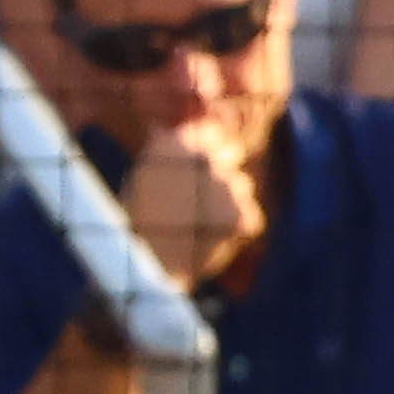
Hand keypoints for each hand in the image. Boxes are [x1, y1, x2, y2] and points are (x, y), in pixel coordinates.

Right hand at [124, 123, 262, 285]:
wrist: (151, 265)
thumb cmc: (142, 219)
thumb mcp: (145, 174)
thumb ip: (168, 150)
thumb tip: (176, 129)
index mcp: (176, 142)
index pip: (211, 130)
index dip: (212, 145)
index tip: (206, 161)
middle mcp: (204, 158)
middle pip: (232, 152)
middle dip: (223, 170)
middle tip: (207, 194)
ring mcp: (227, 186)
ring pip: (242, 184)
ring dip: (230, 199)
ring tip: (201, 221)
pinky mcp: (244, 215)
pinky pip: (251, 215)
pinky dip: (238, 227)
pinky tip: (215, 238)